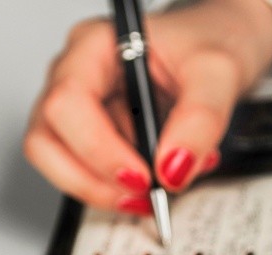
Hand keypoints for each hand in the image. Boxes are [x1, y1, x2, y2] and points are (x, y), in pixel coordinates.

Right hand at [24, 0, 271, 214]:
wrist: (224, 45)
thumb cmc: (213, 40)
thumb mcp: (218, 73)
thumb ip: (200, 120)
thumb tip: (173, 169)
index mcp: (94, 46)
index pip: (67, 103)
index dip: (98, 149)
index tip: (142, 176)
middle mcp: (76, 75)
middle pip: (47, 141)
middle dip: (93, 181)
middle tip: (144, 196)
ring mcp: (81, 108)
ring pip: (61, 164)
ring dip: (107, 190)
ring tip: (160, 188)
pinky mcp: (95, 135)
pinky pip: (92, 173)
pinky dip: (124, 188)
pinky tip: (163, 175)